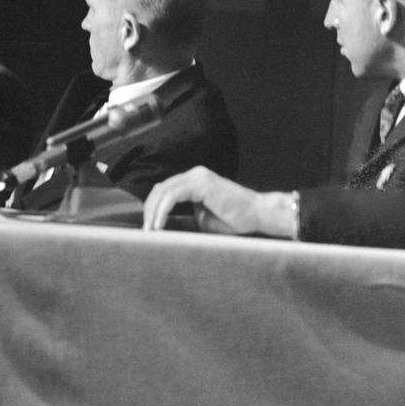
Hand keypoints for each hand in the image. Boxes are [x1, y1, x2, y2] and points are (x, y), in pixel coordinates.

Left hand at [142, 166, 296, 237]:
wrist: (259, 215)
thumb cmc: (235, 220)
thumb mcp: (203, 218)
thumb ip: (186, 215)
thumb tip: (165, 224)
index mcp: (193, 181)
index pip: (165, 190)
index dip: (153, 207)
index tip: (148, 226)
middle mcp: (194, 175)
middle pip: (160, 188)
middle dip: (149, 209)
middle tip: (145, 230)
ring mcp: (197, 177)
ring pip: (164, 191)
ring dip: (153, 211)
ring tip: (150, 230)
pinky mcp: (201, 184)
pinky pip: (173, 195)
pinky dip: (163, 210)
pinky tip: (159, 224)